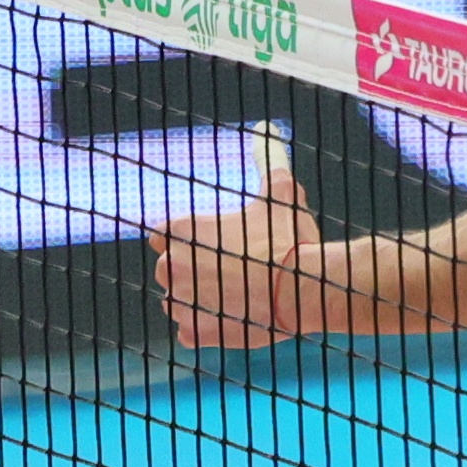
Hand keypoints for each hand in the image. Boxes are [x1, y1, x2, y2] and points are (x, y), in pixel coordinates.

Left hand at [149, 144, 320, 351]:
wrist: (302, 289)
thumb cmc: (289, 239)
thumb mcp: (280, 194)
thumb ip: (268, 165)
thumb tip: (269, 133)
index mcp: (184, 230)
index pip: (163, 234)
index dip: (186, 239)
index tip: (209, 244)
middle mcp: (173, 267)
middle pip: (169, 268)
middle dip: (192, 271)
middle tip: (228, 272)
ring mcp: (181, 303)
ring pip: (176, 302)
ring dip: (197, 301)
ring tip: (232, 298)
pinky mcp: (194, 333)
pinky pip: (189, 331)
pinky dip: (205, 328)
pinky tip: (231, 320)